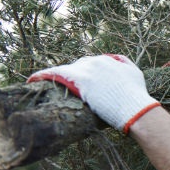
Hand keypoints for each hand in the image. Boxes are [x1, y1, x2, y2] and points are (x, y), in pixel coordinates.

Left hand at [28, 54, 159, 132]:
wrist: (135, 109)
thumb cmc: (137, 97)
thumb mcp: (136, 76)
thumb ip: (127, 66)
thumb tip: (120, 65)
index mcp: (109, 60)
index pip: (90, 64)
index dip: (85, 75)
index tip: (81, 84)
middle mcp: (96, 61)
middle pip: (78, 66)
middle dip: (73, 77)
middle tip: (68, 89)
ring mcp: (87, 70)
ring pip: (66, 70)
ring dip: (57, 77)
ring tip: (43, 83)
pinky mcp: (80, 79)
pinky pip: (55, 74)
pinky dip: (43, 75)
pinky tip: (32, 80)